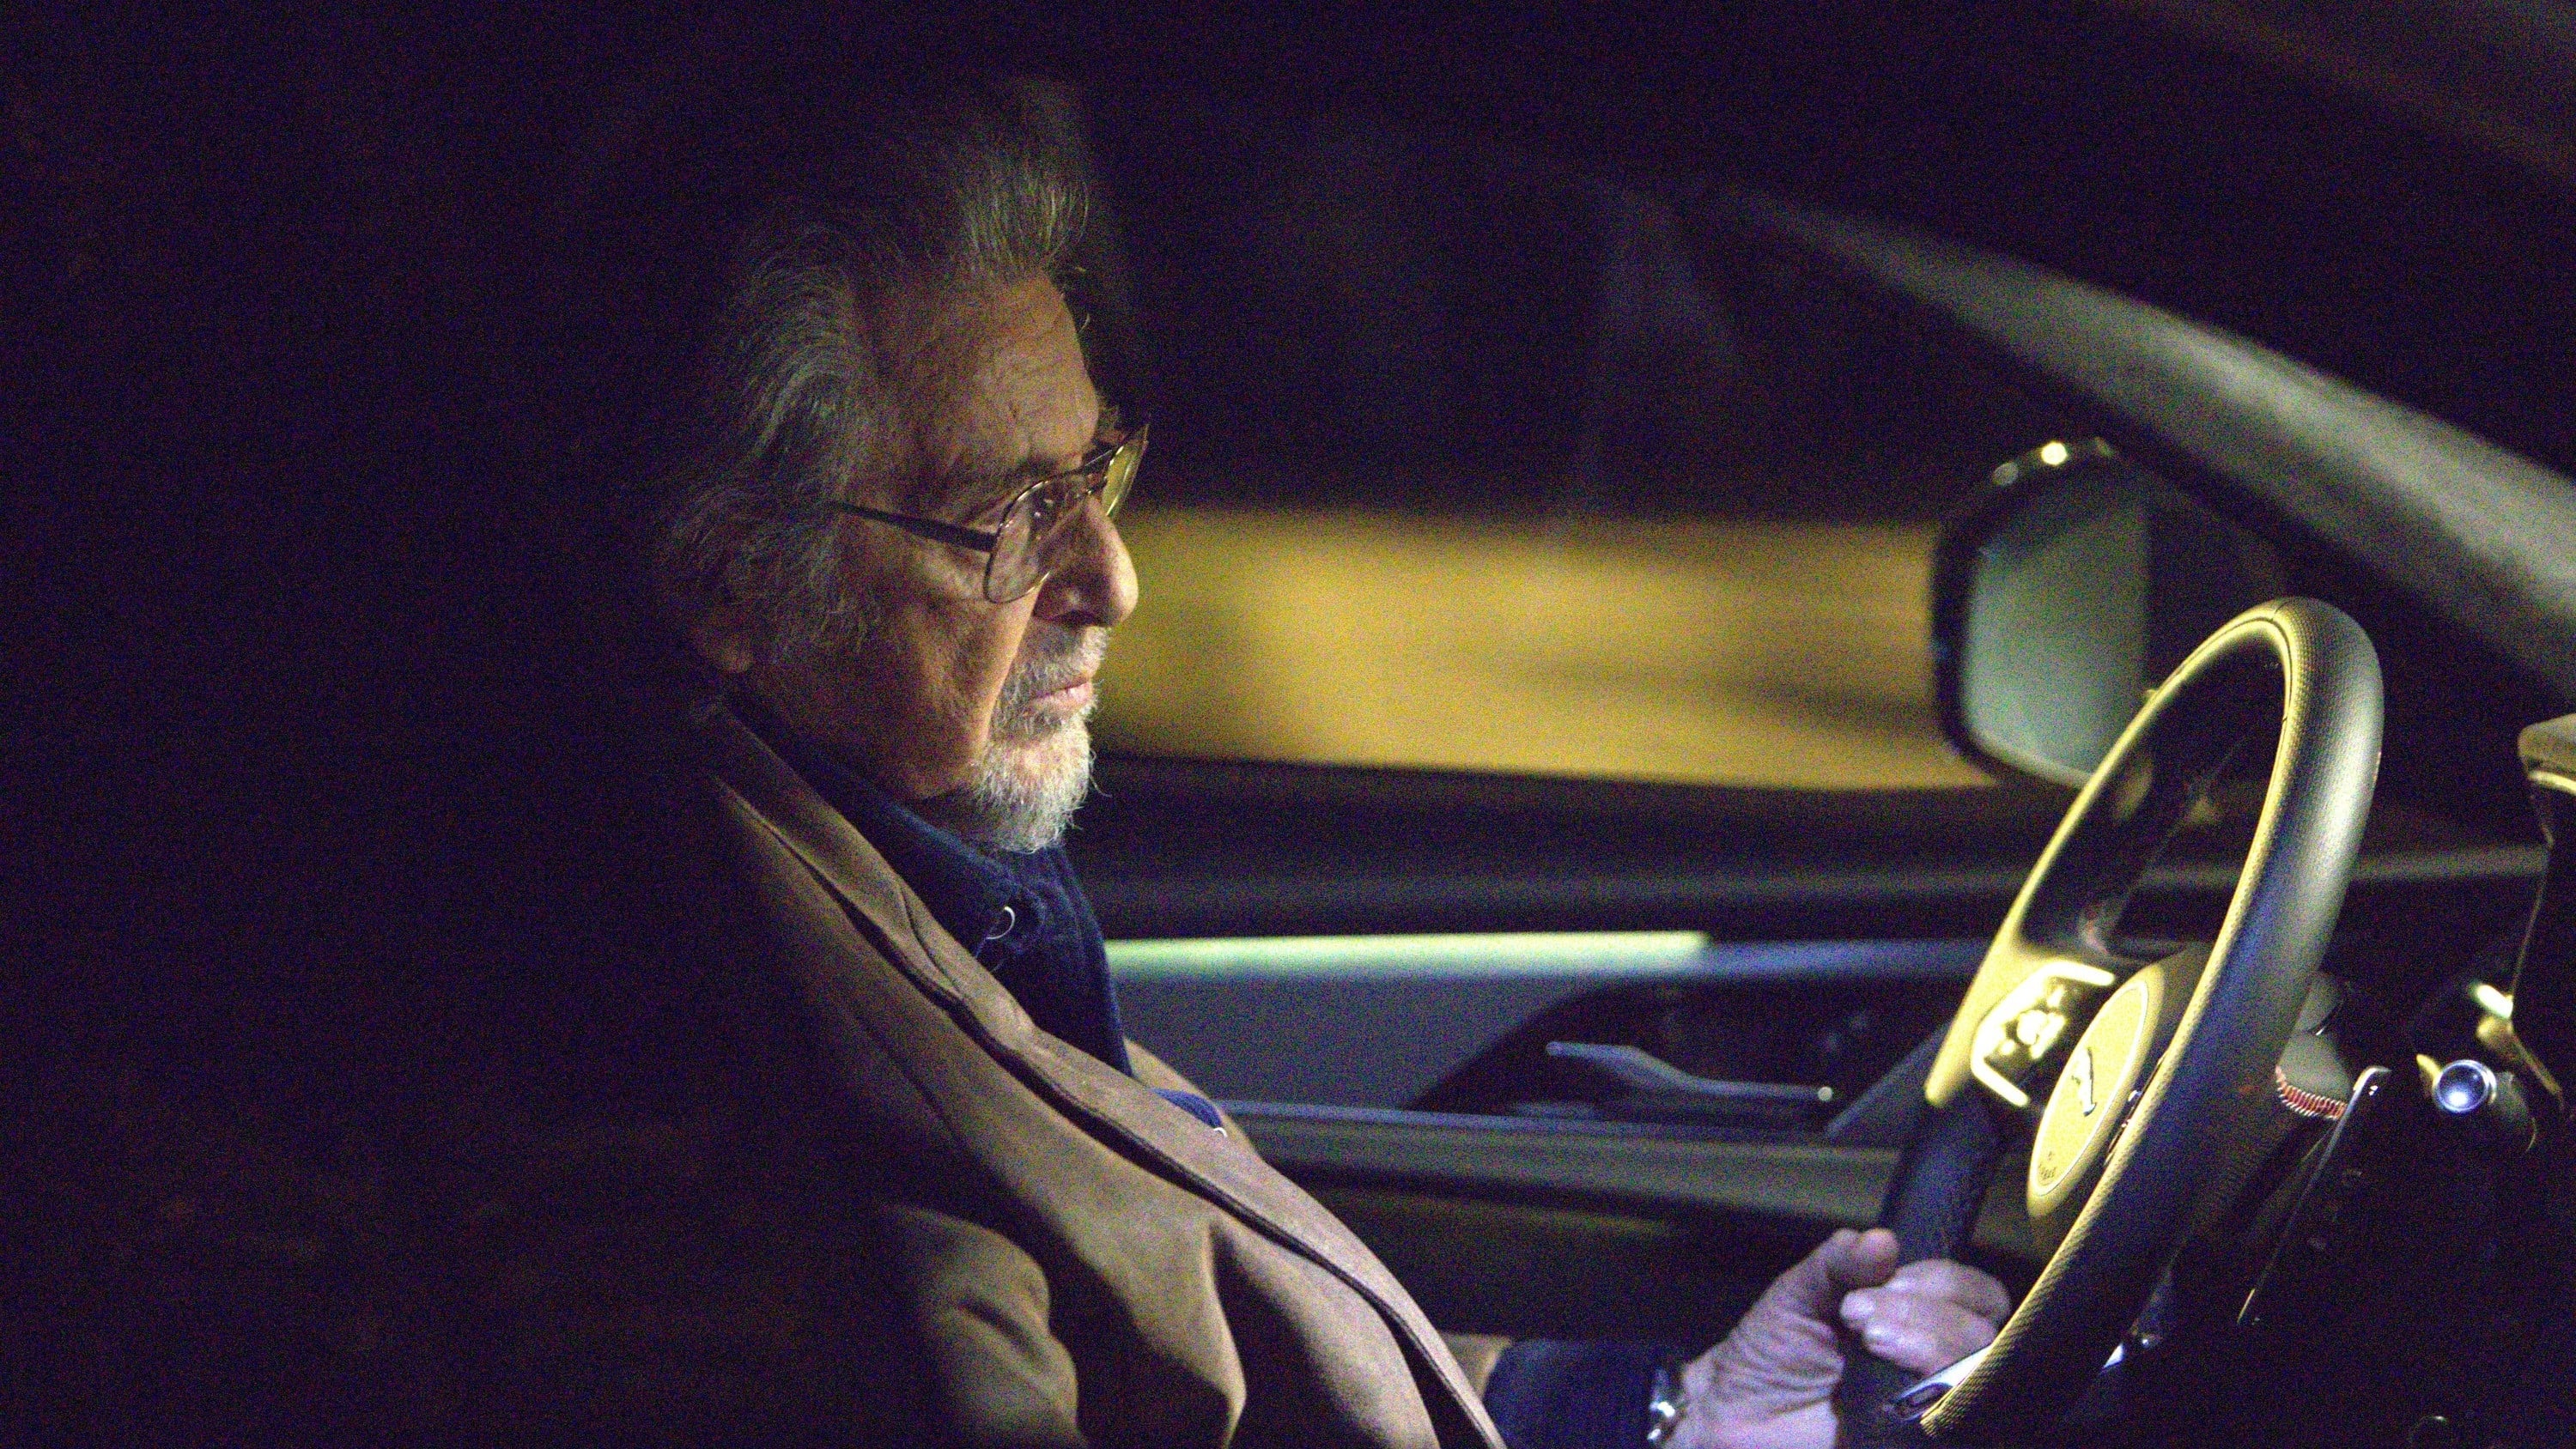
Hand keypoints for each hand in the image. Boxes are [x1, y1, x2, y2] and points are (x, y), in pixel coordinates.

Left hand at [1667, 1227, 2008, 1448]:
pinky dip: (1925, 1394)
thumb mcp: (1801, 1290)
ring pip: (1971, 1371)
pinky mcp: (1914, 1437)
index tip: (1885, 1281)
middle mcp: (1932, 1356)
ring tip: (1868, 1340)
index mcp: (1917, 1313)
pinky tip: (1880, 1386)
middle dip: (1924, 1311)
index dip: (1941, 1282)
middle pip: (1980, 1331)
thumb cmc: (1771, 1348)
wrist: (1737, 1410)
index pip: (1975, 1294)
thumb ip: (1840, 1261)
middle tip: (1859, 1315)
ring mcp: (1927, 1401)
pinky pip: (1947, 1419)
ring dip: (1924, 1343)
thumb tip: (1883, 1239)